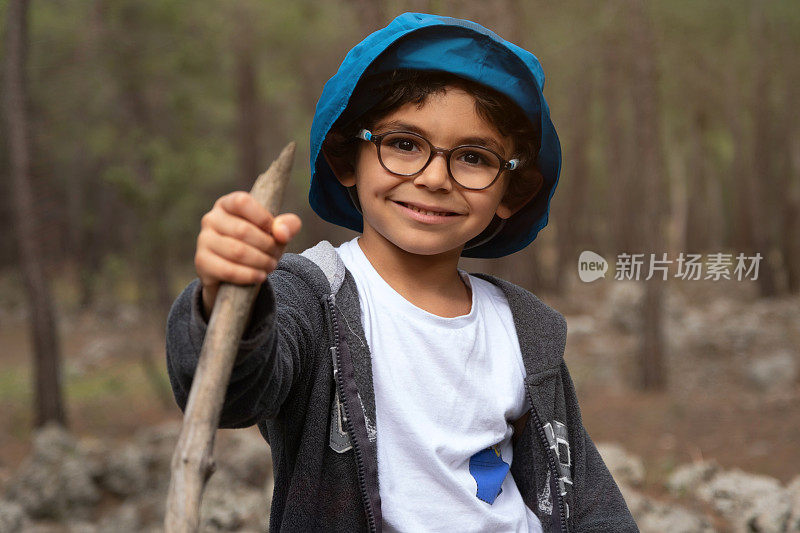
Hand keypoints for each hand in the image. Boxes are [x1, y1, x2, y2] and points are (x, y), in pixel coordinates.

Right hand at [194, 191, 301, 317]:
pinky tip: (260, 276)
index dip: (263, 218)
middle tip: (276, 255)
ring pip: (237, 251)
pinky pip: (227, 270)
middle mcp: (211, 218)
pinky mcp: (202, 262)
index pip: (242, 202)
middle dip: (267, 245)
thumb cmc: (258, 244)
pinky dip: (248, 275)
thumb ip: (288, 226)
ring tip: (271, 266)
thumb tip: (282, 233)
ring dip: (260, 261)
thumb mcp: (276, 232)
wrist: (235, 274)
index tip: (276, 233)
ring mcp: (204, 240)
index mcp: (228, 204)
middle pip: (243, 230)